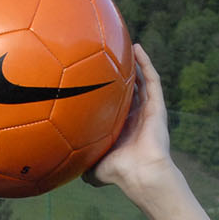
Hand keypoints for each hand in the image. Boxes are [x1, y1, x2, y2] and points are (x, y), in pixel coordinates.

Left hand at [84, 44, 171, 192]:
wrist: (140, 173)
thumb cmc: (117, 172)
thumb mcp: (92, 167)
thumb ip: (79, 163)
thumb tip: (60, 168)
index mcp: (121, 128)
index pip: (114, 105)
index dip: (105, 92)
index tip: (92, 78)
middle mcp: (135, 117)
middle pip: (128, 89)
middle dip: (120, 74)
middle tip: (108, 56)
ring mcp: (148, 111)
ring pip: (141, 80)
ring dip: (134, 63)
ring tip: (124, 46)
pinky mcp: (158, 106)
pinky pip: (152, 79)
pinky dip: (146, 63)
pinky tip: (137, 48)